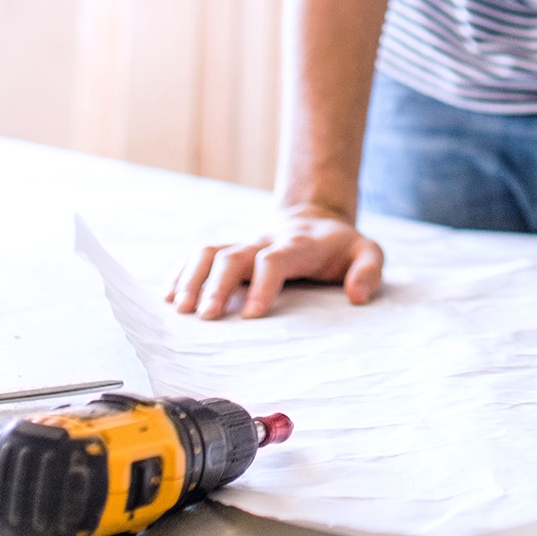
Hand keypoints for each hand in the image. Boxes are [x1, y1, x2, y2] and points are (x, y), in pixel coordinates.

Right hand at [166, 209, 383, 317]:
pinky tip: (168, 297)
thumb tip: (356, 296)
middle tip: (206, 316)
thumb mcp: (368, 252)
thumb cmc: (341, 246)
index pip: (276, 259)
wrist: (315, 219)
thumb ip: (369, 271)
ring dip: (192, 277)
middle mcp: (265, 242)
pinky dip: (181, 273)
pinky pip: (200, 256)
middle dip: (218, 284)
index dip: (263, 283)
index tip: (253, 314)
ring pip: (210, 252)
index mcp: (299, 245)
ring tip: (179, 308)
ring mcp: (244, 245)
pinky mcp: (230, 250)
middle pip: (234, 255)